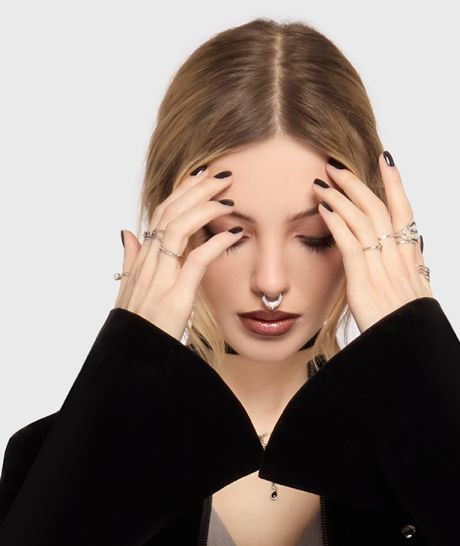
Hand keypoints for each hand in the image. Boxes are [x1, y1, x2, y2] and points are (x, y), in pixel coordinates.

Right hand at [115, 167, 243, 340]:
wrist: (135, 358)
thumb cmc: (138, 327)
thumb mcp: (130, 290)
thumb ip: (131, 259)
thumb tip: (127, 233)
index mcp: (142, 261)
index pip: (160, 215)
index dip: (181, 192)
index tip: (201, 175)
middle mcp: (148, 265)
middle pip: (170, 214)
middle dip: (196, 190)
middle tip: (221, 175)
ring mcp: (160, 280)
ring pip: (179, 229)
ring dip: (206, 209)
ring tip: (229, 199)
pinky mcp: (175, 298)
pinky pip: (197, 262)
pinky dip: (217, 243)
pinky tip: (236, 233)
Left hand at [312, 152, 432, 333]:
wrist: (407, 350)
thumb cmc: (409, 329)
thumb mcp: (418, 297)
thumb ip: (414, 273)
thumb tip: (417, 255)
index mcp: (411, 262)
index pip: (404, 213)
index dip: (395, 185)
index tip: (387, 160)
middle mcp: (398, 260)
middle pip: (379, 209)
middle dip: (357, 184)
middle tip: (337, 165)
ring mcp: (383, 269)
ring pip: (363, 221)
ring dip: (341, 197)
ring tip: (322, 181)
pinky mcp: (365, 282)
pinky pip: (350, 244)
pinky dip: (336, 222)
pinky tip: (323, 208)